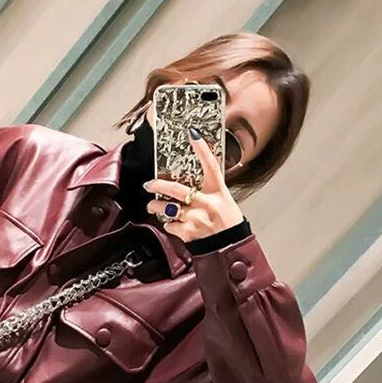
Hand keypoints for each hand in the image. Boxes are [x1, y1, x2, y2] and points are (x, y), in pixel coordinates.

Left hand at [144, 126, 245, 241]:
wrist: (231, 248)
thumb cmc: (228, 224)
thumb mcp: (225, 202)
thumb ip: (209, 191)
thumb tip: (195, 178)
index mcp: (218, 192)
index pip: (211, 166)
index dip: (202, 149)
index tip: (192, 134)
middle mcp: (207, 203)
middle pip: (177, 189)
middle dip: (158, 185)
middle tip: (150, 184)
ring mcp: (197, 218)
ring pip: (168, 209)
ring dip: (156, 207)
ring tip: (153, 206)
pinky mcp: (189, 233)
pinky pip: (170, 225)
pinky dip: (169, 225)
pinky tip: (173, 224)